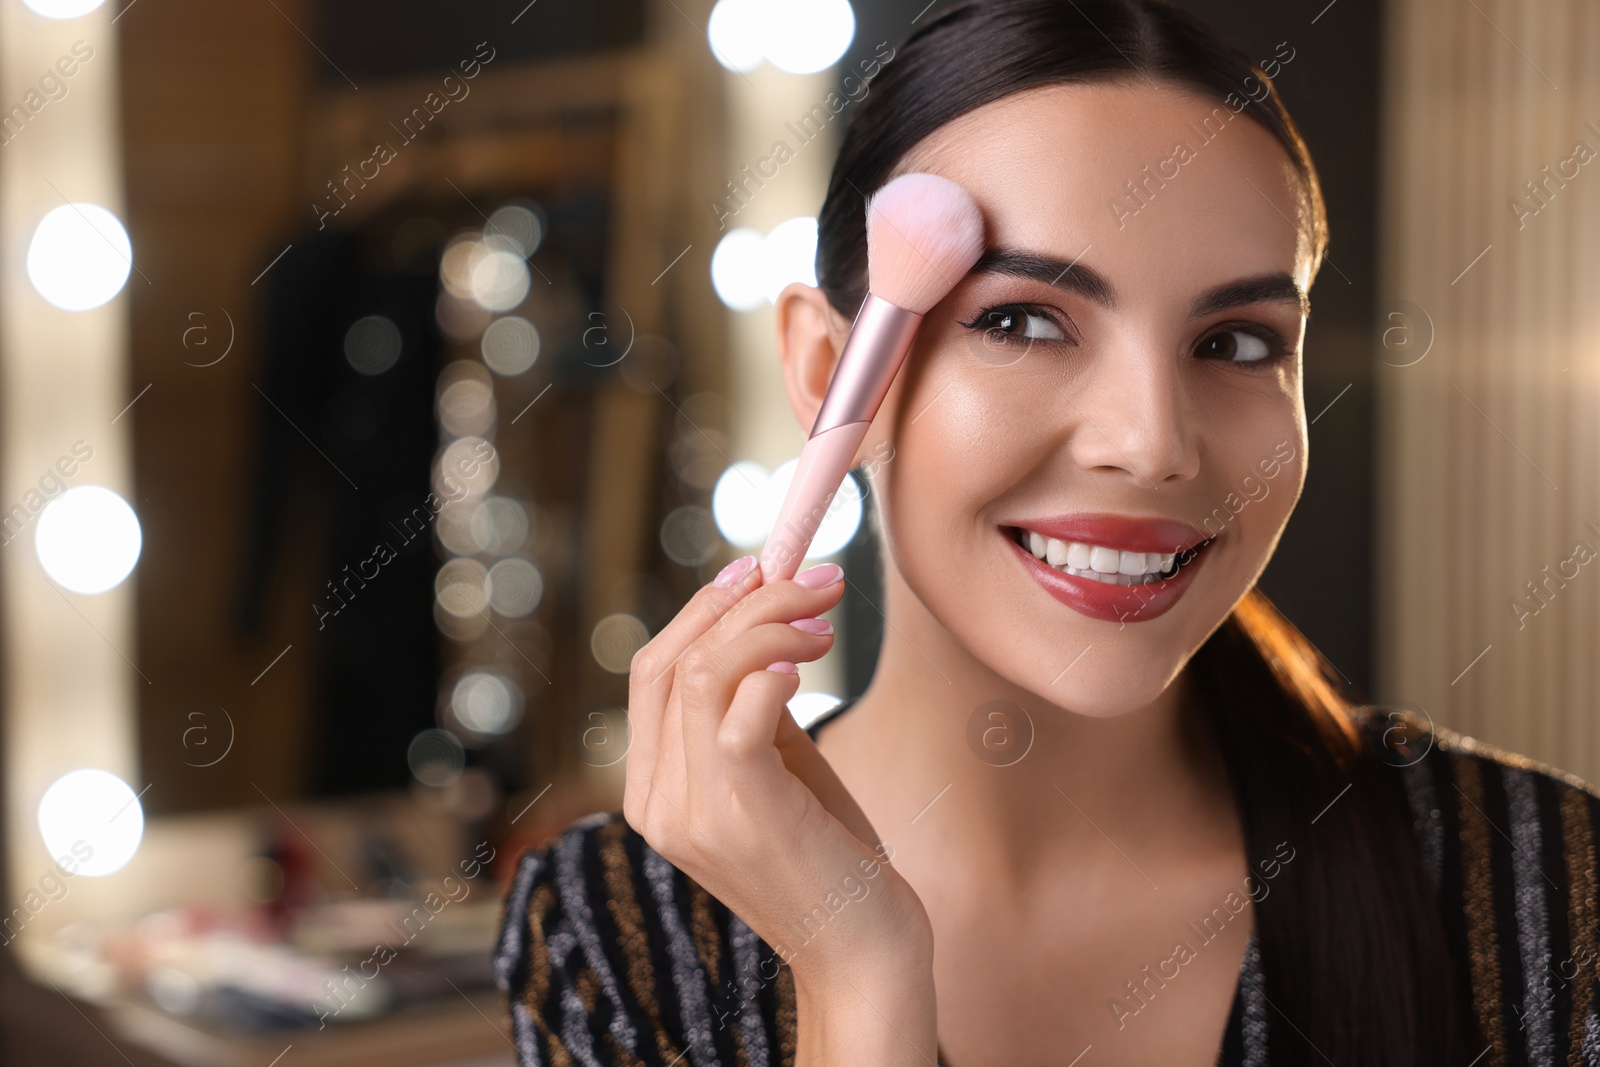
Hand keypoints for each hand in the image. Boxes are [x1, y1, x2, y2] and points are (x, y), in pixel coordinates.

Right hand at [623, 555, 934, 991]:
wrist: (861, 953)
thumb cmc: (828, 857)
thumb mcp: (778, 771)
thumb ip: (754, 711)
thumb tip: (766, 629)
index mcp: (654, 792)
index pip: (652, 671)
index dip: (701, 609)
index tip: (756, 568)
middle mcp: (656, 802)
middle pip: (669, 661)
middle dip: (741, 601)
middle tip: (815, 577)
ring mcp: (691, 811)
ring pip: (701, 673)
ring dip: (770, 623)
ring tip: (827, 615)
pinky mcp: (740, 813)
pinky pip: (738, 713)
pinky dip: (774, 667)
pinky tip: (810, 658)